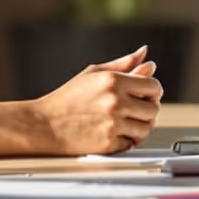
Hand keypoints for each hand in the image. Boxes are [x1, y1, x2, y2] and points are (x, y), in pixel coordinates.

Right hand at [29, 47, 164, 154]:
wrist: (44, 124)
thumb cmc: (67, 98)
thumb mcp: (93, 74)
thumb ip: (123, 64)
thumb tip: (145, 54)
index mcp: (113, 80)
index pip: (154, 86)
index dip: (153, 91)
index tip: (146, 95)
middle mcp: (115, 101)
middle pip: (153, 109)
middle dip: (148, 111)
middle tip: (136, 111)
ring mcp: (113, 123)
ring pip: (146, 129)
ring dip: (140, 128)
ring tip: (127, 124)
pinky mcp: (108, 143)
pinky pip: (131, 144)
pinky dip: (126, 141)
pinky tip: (114, 134)